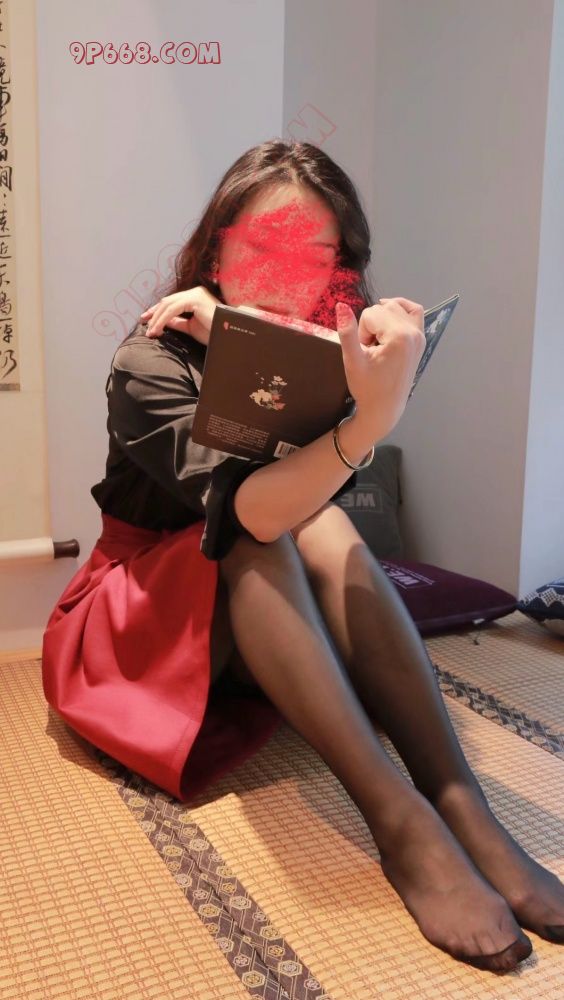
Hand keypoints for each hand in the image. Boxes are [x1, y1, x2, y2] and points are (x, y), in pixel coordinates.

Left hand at [140, 286, 221, 345]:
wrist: (228, 334)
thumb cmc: (214, 331)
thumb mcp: (191, 327)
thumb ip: (178, 322)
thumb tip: (164, 322)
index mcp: (195, 297)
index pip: (171, 302)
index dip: (158, 311)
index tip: (147, 320)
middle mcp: (194, 292)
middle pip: (167, 301)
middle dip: (154, 313)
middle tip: (144, 324)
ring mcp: (195, 294)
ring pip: (168, 305)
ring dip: (156, 319)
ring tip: (151, 331)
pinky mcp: (194, 299)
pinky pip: (173, 309)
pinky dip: (163, 320)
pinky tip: (157, 329)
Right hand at [335, 297, 425, 437]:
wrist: (384, 408)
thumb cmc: (367, 388)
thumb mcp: (353, 361)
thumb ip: (347, 333)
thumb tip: (341, 305)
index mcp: (399, 337)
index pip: (370, 314)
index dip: (361, 332)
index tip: (365, 352)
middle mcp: (414, 332)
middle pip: (383, 308)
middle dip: (371, 326)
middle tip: (370, 350)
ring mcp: (420, 335)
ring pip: (395, 307)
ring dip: (383, 321)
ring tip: (379, 344)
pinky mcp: (420, 339)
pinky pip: (414, 311)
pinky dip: (401, 309)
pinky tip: (390, 318)